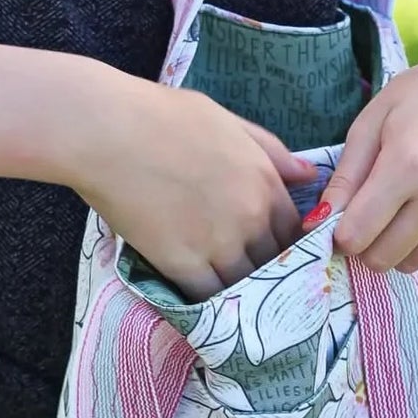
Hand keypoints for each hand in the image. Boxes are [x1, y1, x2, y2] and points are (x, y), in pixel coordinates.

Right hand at [71, 69, 317, 301]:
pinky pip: (208, 297)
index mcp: (264, 180)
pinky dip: (207, 302)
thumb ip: (270, 150)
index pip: (294, 231)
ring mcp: (218, 243)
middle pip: (274, 261)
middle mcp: (250, 216)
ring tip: (229, 296)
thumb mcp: (227, 120)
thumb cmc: (161, 115)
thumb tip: (308, 174)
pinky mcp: (183, 264)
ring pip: (245, 284)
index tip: (270, 250)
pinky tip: (202, 302)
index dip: (285, 244)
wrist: (108, 132)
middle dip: (264, 270)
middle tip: (248, 276)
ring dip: (239, 290)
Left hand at [317, 41, 417, 272]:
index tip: (343, 218)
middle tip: (371, 215)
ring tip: (408, 202)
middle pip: (383, 258)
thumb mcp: (373, 122)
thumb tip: (317, 224)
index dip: (341, 233)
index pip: (356, 236)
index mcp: (409, 164)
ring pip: (414, 262)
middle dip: (367, 244)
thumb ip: (345, 177)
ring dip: (400, 242)